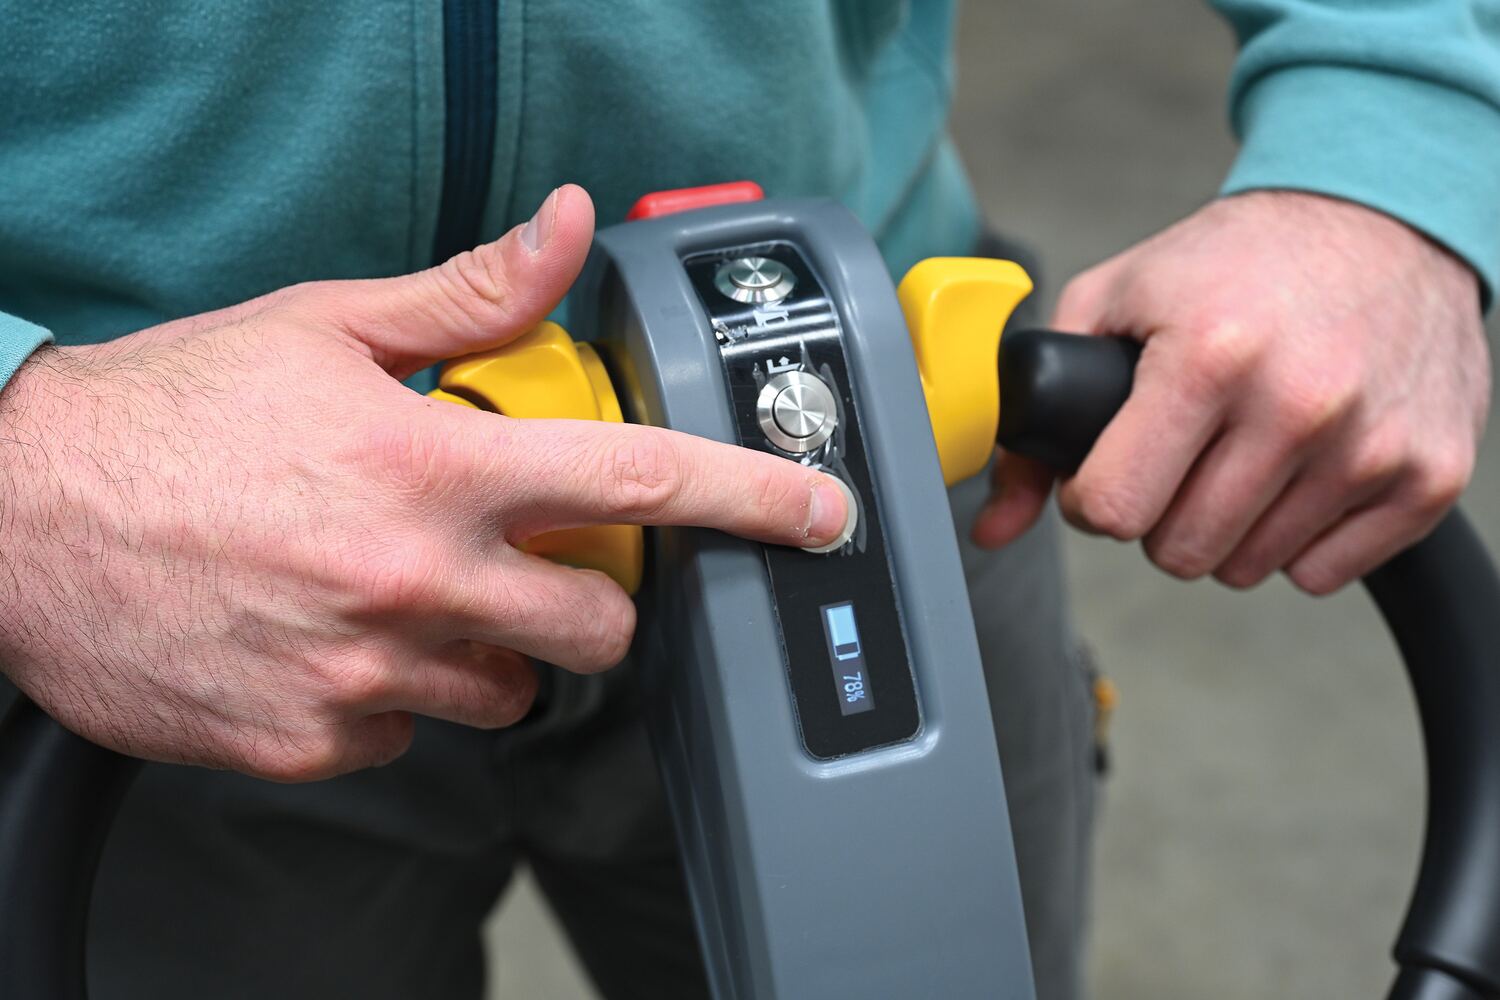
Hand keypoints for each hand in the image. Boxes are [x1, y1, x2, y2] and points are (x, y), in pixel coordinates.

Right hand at [0, 185, 850, 779]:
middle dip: (594, 600)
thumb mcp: (324, 330)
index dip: (752, 495)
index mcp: (435, 466)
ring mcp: (367, 671)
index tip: (820, 511)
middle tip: (539, 561)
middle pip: (599, 625)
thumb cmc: (169, 416)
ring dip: (491, 648)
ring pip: (511, 693)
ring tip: (414, 592)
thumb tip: (568, 231)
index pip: (639, 480)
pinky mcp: (317, 739)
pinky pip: (410, 733)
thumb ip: (469, 299)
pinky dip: (399, 693)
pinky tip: (337, 637)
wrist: (14, 518)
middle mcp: (416, 578)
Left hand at [973, 191, 1489, 593]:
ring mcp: (1370, 445)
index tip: (1109, 471)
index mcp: (1209, 357)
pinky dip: (1296, 539)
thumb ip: (1038, 413)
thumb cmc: (1236, 262)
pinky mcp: (1428, 475)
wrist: (1383, 220)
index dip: (1095, 500)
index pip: (1115, 508)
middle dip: (1158, 513)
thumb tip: (992, 525)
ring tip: (1240, 451)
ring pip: (1245, 569)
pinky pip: (1320, 574)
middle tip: (1178, 455)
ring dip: (1225, 526)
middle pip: (1177, 551)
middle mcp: (1298, 404)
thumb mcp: (1114, 302)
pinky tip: (1298, 470)